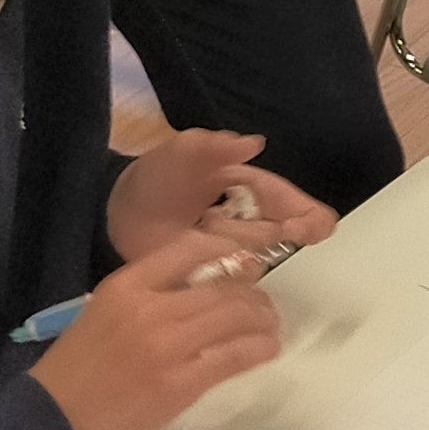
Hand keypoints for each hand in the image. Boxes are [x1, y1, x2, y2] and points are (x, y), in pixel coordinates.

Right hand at [30, 226, 287, 429]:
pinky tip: (267, 349)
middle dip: (253, 293)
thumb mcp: (99, 318)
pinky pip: (235, 355)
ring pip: (236, 316)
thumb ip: (142, 301)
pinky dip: (259, 348)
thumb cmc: (70, 377)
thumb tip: (191, 295)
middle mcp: (149, 307)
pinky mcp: (182, 383)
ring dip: (262, 320)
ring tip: (269, 327)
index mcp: (124, 286)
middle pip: (222, 285)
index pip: (188, 249)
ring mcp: (168, 344)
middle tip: (263, 305)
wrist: (49, 428)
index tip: (245, 261)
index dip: (227, 252)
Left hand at [103, 129, 339, 264]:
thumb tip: (254, 142)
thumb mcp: (181, 153)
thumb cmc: (158, 178)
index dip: (308, 219)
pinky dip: (220, 276)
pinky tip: (197, 260)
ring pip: (257, 262)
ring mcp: (235, 254)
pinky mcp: (215, 279)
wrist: (119, 212)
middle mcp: (254, 224)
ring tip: (196, 230)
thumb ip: (214, 147)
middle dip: (256, 232)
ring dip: (229, 248)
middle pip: (282, 237)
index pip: (300, 208)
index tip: (299, 229)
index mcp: (257, 191)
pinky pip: (232, 286)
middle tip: (216, 222)